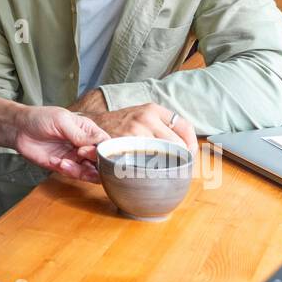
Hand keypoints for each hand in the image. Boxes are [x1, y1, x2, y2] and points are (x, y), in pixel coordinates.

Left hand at [12, 105, 107, 182]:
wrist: (20, 129)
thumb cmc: (41, 118)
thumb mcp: (62, 121)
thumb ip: (80, 134)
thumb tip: (100, 141)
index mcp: (88, 131)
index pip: (105, 144)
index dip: (103, 151)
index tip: (89, 149)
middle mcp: (84, 146)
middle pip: (101, 162)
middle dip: (94, 162)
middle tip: (80, 154)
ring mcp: (74, 157)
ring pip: (90, 172)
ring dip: (80, 170)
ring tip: (65, 163)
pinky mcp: (64, 167)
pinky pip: (74, 174)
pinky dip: (68, 171)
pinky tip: (56, 162)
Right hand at [72, 95, 197, 161]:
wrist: (90, 126)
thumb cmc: (118, 125)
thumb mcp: (140, 115)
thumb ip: (159, 126)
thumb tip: (186, 147)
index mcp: (152, 109)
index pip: (184, 126)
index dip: (191, 144)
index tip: (190, 154)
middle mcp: (146, 118)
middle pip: (178, 145)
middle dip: (180, 159)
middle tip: (177, 167)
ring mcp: (135, 133)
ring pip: (164, 156)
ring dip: (166, 167)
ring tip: (163, 171)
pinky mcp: (125, 146)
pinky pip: (146, 164)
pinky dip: (150, 170)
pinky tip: (147, 172)